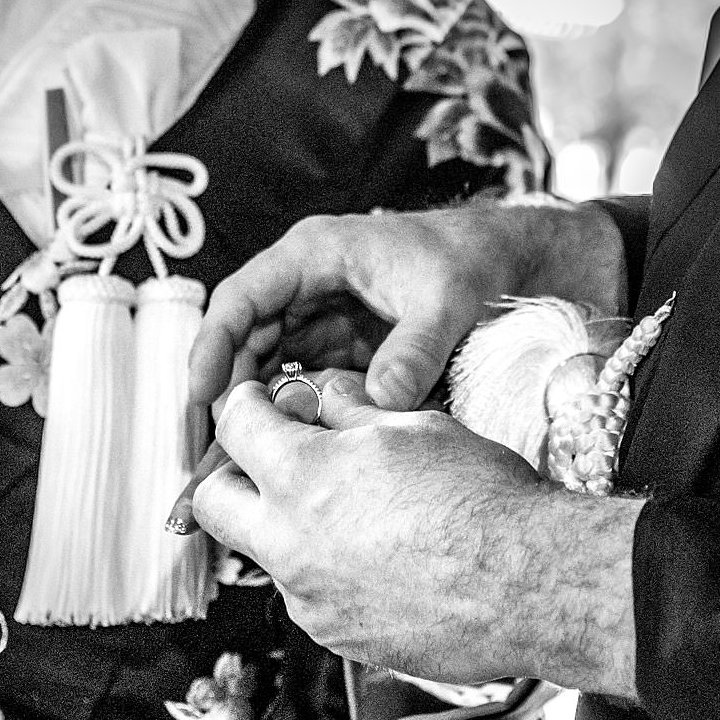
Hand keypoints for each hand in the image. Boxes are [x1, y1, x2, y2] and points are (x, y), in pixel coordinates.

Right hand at [187, 200, 628, 422]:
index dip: (212, 353)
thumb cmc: (476, 259)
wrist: (518, 258)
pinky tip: (289, 454)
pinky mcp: (343, 340)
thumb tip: (379, 404)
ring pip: (267, 363)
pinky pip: (301, 377)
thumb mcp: (445, 302)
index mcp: (314, 254)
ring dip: (254, 409)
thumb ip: (411, 351)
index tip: (202, 404)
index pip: (239, 302)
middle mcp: (307, 280)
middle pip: (242, 339)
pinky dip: (291, 411)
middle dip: (222, 395)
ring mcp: (323, 311)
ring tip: (239, 466)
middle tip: (210, 457)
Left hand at [190, 374, 642, 695]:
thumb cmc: (483, 500)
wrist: (531, 587)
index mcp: (303, 476)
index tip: (260, 405)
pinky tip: (380, 560)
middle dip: (230, 475)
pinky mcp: (336, 637)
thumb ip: (352, 413)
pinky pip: (308, 596)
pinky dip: (326, 572)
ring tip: (350, 513)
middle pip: (212, 503)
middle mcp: (290, 541)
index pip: (235, 427)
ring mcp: (309, 598)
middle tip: (270, 463)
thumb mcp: (414, 428)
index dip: (245, 406)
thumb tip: (323, 398)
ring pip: (264, 553)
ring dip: (286, 527)